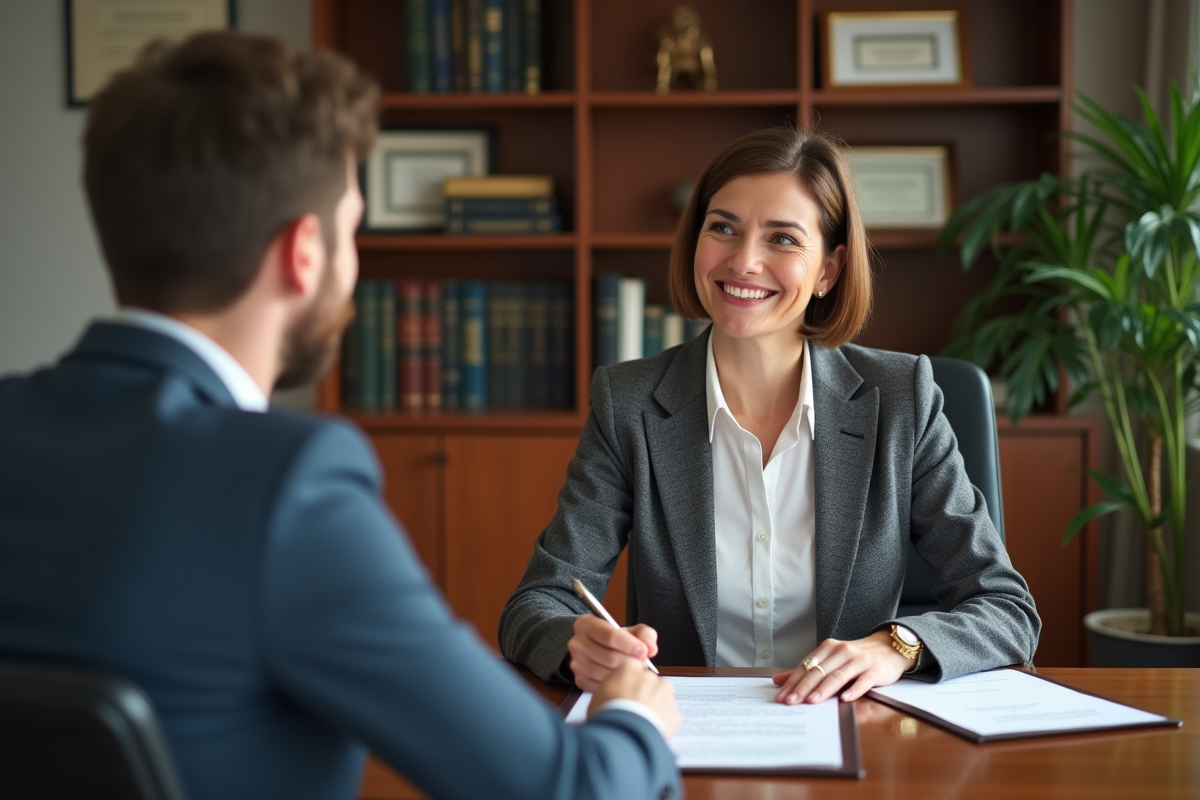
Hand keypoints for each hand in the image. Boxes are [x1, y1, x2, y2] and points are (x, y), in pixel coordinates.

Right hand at [567, 614, 658, 691]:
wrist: (599, 650)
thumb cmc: (615, 640)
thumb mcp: (631, 630)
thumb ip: (645, 634)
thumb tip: (650, 648)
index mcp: (586, 624)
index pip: (609, 635)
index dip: (629, 644)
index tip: (644, 651)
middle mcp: (577, 643)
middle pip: (609, 656)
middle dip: (630, 661)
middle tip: (643, 664)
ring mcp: (577, 663)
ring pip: (606, 673)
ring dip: (625, 675)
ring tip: (634, 671)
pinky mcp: (580, 680)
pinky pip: (602, 685)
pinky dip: (616, 685)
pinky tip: (623, 680)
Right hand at [589, 659, 680, 736]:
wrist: (624, 733)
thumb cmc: (607, 714)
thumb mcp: (597, 695)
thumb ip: (610, 688)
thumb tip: (611, 692)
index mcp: (629, 668)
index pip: (632, 667)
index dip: (628, 681)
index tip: (625, 691)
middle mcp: (650, 676)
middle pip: (648, 681)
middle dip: (643, 693)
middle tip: (632, 708)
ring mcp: (664, 694)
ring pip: (661, 697)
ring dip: (654, 705)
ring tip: (640, 721)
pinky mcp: (674, 712)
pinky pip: (669, 715)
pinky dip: (662, 721)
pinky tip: (649, 728)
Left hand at [771, 630, 912, 703]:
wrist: (888, 648)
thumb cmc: (856, 657)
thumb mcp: (830, 659)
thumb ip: (806, 670)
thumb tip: (779, 680)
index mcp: (828, 648)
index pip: (806, 666)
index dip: (792, 682)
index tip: (781, 696)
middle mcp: (841, 652)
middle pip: (819, 671)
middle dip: (803, 688)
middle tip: (791, 702)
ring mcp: (858, 661)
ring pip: (838, 676)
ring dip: (824, 689)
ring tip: (812, 701)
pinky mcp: (874, 670)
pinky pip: (863, 681)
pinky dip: (854, 690)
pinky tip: (845, 699)